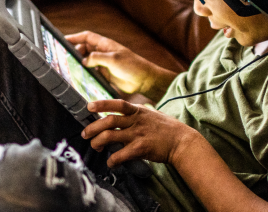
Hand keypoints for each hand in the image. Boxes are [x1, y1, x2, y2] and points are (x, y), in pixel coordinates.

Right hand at [66, 31, 176, 100]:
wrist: (144, 80)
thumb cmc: (132, 66)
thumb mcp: (113, 59)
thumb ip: (97, 58)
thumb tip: (84, 60)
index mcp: (105, 44)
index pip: (87, 37)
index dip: (74, 37)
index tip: (62, 40)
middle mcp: (103, 53)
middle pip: (84, 49)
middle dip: (74, 52)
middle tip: (63, 58)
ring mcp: (103, 64)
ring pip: (86, 61)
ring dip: (78, 63)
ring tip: (68, 68)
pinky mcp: (105, 74)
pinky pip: (91, 72)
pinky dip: (84, 73)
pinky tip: (78, 77)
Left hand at [81, 99, 199, 166]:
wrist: (182, 141)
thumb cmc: (167, 129)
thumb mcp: (151, 115)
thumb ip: (136, 114)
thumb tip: (121, 115)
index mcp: (138, 112)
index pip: (118, 104)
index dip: (102, 104)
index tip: (89, 106)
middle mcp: (136, 121)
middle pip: (108, 121)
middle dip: (92, 127)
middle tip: (85, 134)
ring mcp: (138, 134)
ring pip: (109, 136)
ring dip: (97, 142)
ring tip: (95, 147)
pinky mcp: (140, 148)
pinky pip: (119, 155)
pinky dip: (112, 160)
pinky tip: (111, 163)